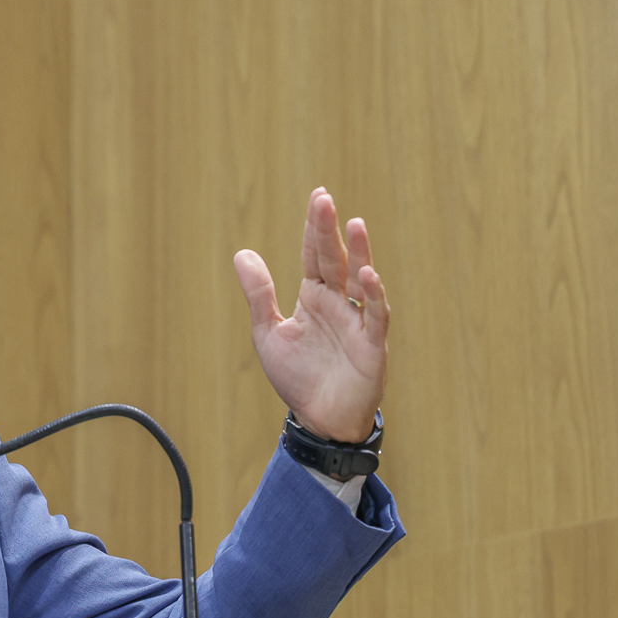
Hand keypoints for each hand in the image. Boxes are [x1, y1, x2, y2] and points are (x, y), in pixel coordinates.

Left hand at [233, 187, 388, 441]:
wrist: (318, 420)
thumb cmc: (298, 376)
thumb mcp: (269, 332)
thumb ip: (259, 294)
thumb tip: (242, 252)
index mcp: (314, 297)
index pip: (314, 255)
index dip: (314, 228)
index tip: (317, 197)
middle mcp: (339, 303)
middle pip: (334, 259)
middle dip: (329, 230)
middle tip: (324, 199)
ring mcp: (357, 321)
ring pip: (361, 280)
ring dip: (359, 253)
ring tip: (354, 224)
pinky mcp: (372, 345)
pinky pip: (375, 315)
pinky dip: (374, 295)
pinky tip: (366, 274)